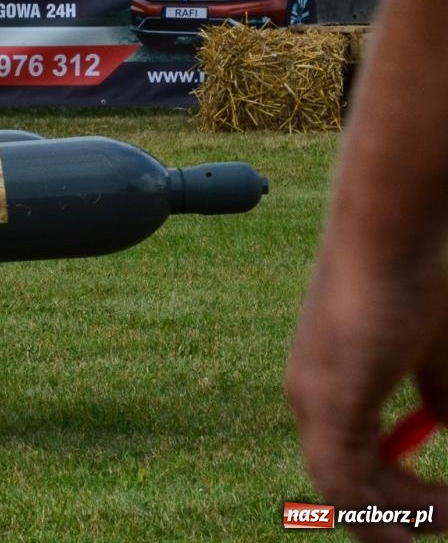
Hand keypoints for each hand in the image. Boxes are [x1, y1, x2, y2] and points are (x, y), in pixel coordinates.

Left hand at [287, 248, 447, 539]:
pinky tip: (443, 514)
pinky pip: (348, 483)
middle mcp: (309, 395)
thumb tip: (440, 421)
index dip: (402, 496)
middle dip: (406, 515)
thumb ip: (433, 392)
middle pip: (349, 487)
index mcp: (330, 383)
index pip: (353, 462)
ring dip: (408, 517)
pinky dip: (390, 512)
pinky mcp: (328, 400)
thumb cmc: (419, 275)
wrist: (393, 228)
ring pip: (348, 495)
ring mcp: (313, 398)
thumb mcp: (434, 350)